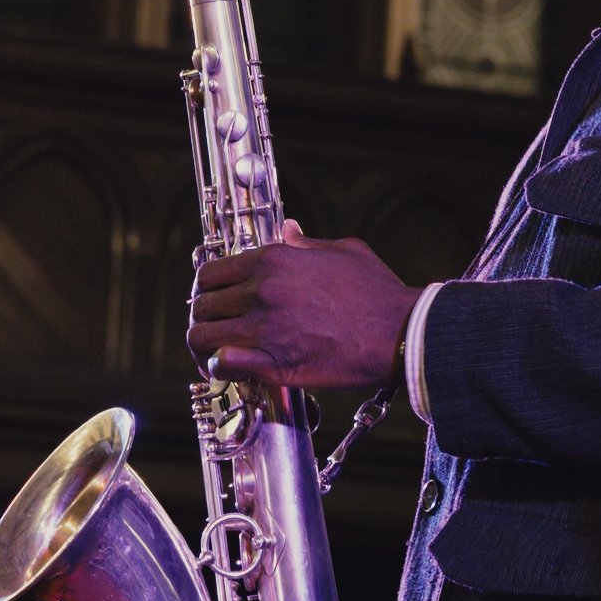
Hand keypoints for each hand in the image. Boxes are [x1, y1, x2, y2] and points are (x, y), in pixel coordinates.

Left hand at [188, 220, 423, 390]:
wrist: (400, 332)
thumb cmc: (378, 292)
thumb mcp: (345, 251)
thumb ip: (307, 242)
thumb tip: (288, 230)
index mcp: (273, 260)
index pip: (211, 273)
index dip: (209, 290)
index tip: (217, 302)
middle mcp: (261, 290)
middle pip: (201, 305)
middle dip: (205, 320)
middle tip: (217, 331)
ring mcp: (263, 327)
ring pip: (202, 336)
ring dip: (205, 347)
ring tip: (216, 356)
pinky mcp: (272, 362)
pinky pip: (222, 363)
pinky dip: (219, 368)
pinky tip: (230, 370)